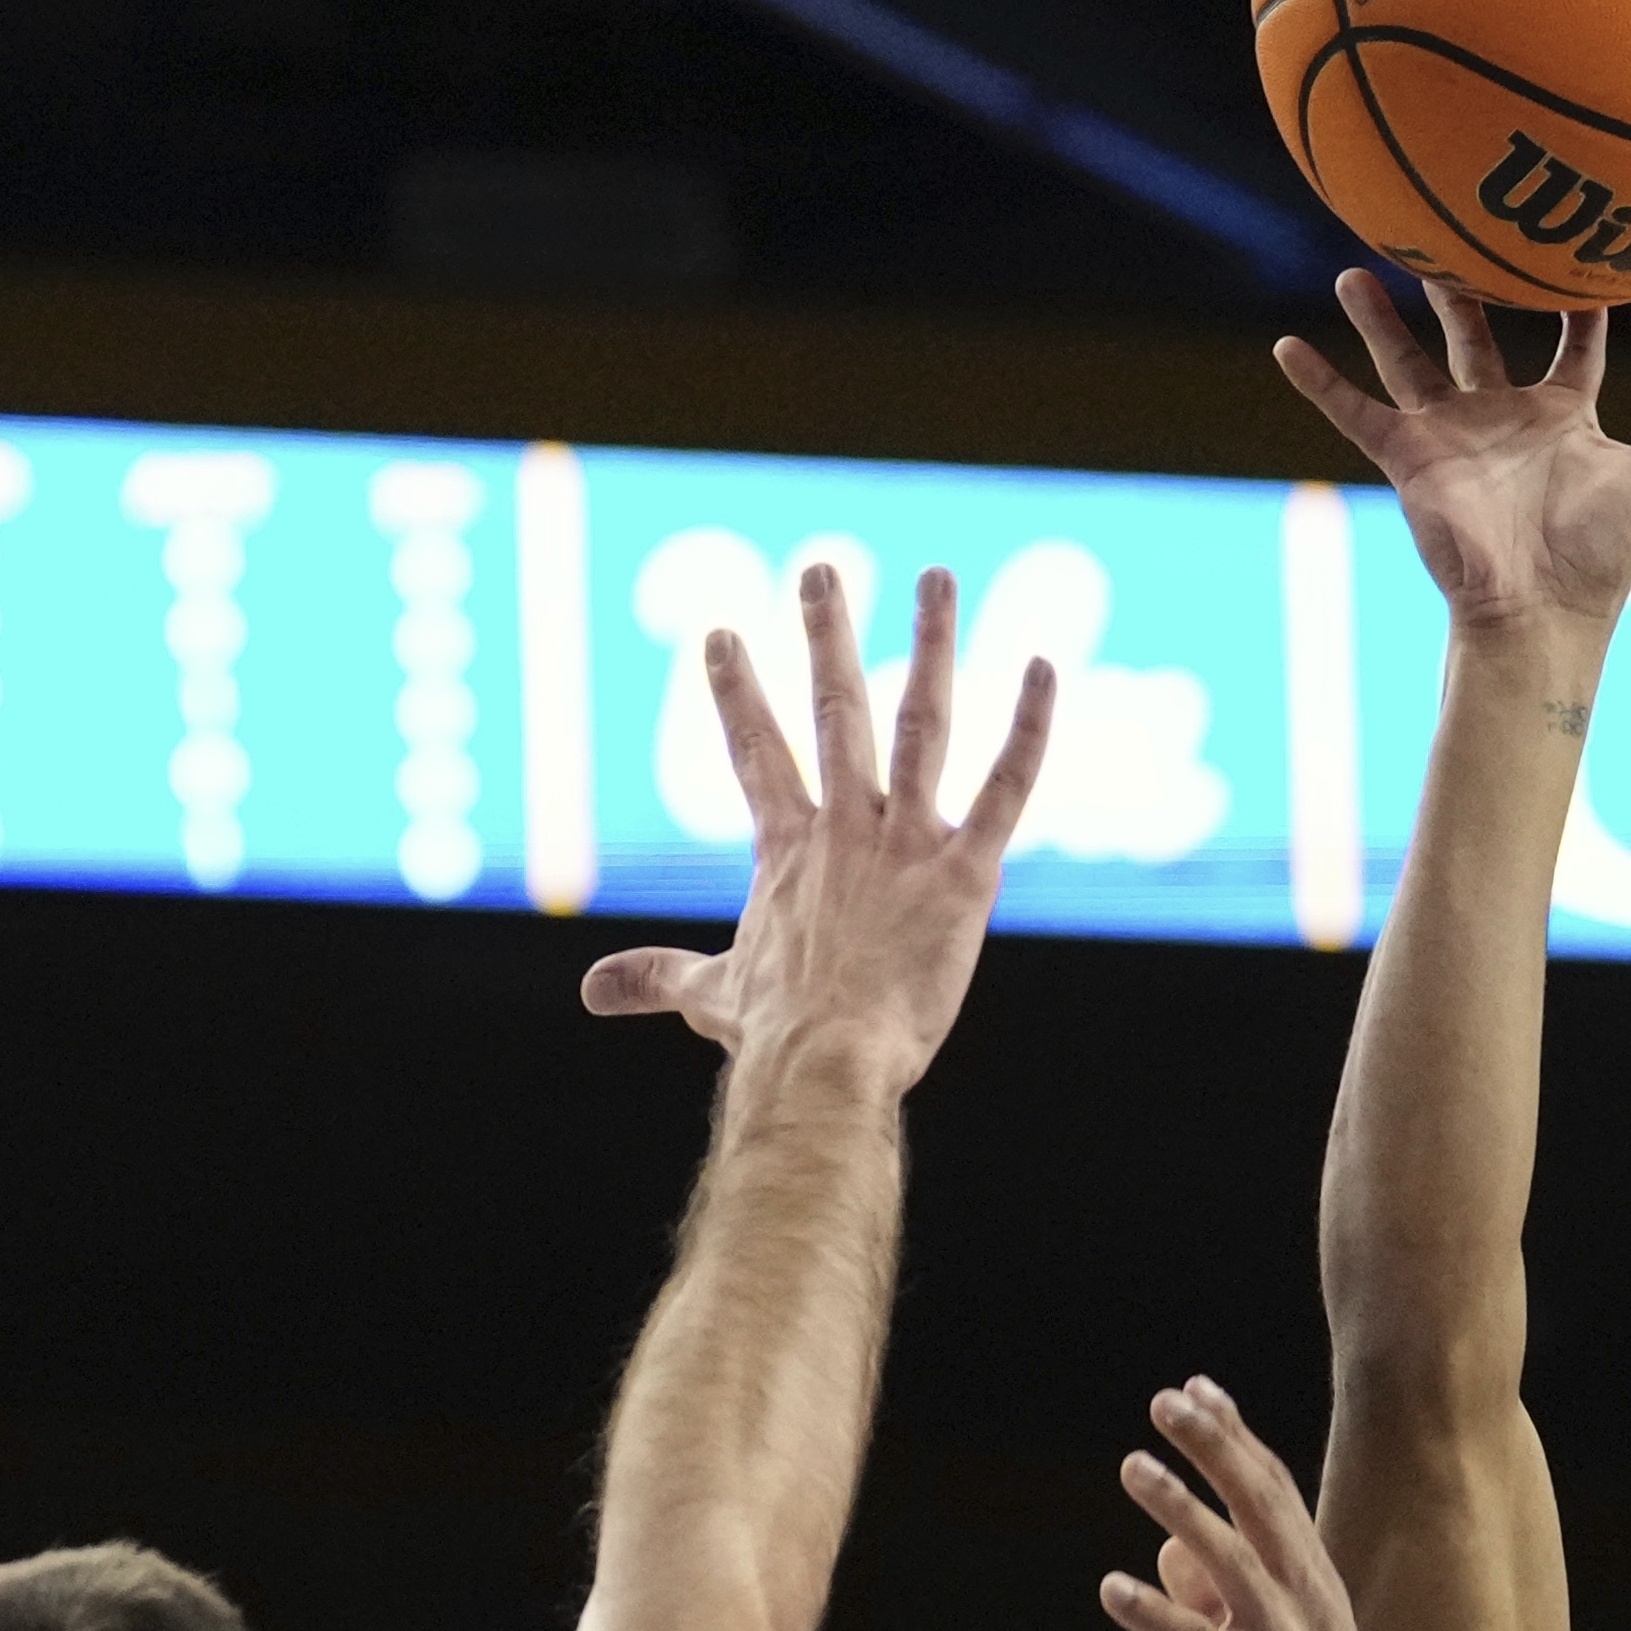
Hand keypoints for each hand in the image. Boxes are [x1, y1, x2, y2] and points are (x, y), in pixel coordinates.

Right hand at [579, 557, 1055, 1085]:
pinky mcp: (966, 873)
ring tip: (935, 577)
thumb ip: (655, 977)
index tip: (721, 634)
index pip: (755, 751)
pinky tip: (1041, 667)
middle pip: (834, 708)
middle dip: (826, 634)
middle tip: (822, 568)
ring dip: (928, 644)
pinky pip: (1005, 787)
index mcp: (788, 849)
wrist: (825, 1063)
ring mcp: (906, 843)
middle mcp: (845, 827)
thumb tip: (589, 989)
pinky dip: (1028, 727)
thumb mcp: (710, 994)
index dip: (735, 691)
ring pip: (921, 721)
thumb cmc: (774, 1036)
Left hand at [1094, 1378, 1409, 1630]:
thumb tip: (1168, 1554)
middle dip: (1215, 1449)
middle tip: (1166, 1402)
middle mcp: (1309, 1607)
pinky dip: (1155, 1614)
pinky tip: (1112, 1590)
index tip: (1197, 1388)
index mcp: (1317, 1587)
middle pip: (1260, 1508)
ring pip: (1231, 1563)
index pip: (1277, 1493)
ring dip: (1180, 1511)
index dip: (1236, 1439)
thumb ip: (1222, 1599)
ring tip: (1133, 1466)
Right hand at [1273, 271, 1630, 637]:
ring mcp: (1451, 435)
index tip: (1570, 241)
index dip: (1573, 297)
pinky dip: (1320, 381)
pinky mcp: (1409, 459)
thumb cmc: (1598, 553)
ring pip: (1409, 360)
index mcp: (1563, 414)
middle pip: (1476, 335)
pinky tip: (1286, 346)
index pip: (1571, 339)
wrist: (1537, 612)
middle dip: (1458, 289)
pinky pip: (1355, 412)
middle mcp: (1502, 416)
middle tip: (1441, 234)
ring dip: (1381, 317)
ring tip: (1356, 267)